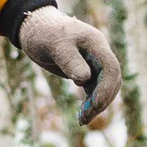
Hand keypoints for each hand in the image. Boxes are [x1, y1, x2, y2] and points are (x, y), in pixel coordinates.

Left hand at [16, 7, 121, 124]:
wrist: (35, 27)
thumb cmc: (44, 33)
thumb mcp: (55, 46)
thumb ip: (70, 61)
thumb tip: (84, 79)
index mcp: (95, 43)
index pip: (110, 68)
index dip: (106, 88)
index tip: (95, 105)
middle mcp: (98, 53)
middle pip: (111, 80)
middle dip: (101, 100)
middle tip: (85, 117)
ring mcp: (94, 62)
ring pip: (104, 86)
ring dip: (96, 104)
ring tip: (82, 119)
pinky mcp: (86, 70)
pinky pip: (94, 89)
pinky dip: (90, 102)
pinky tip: (82, 114)